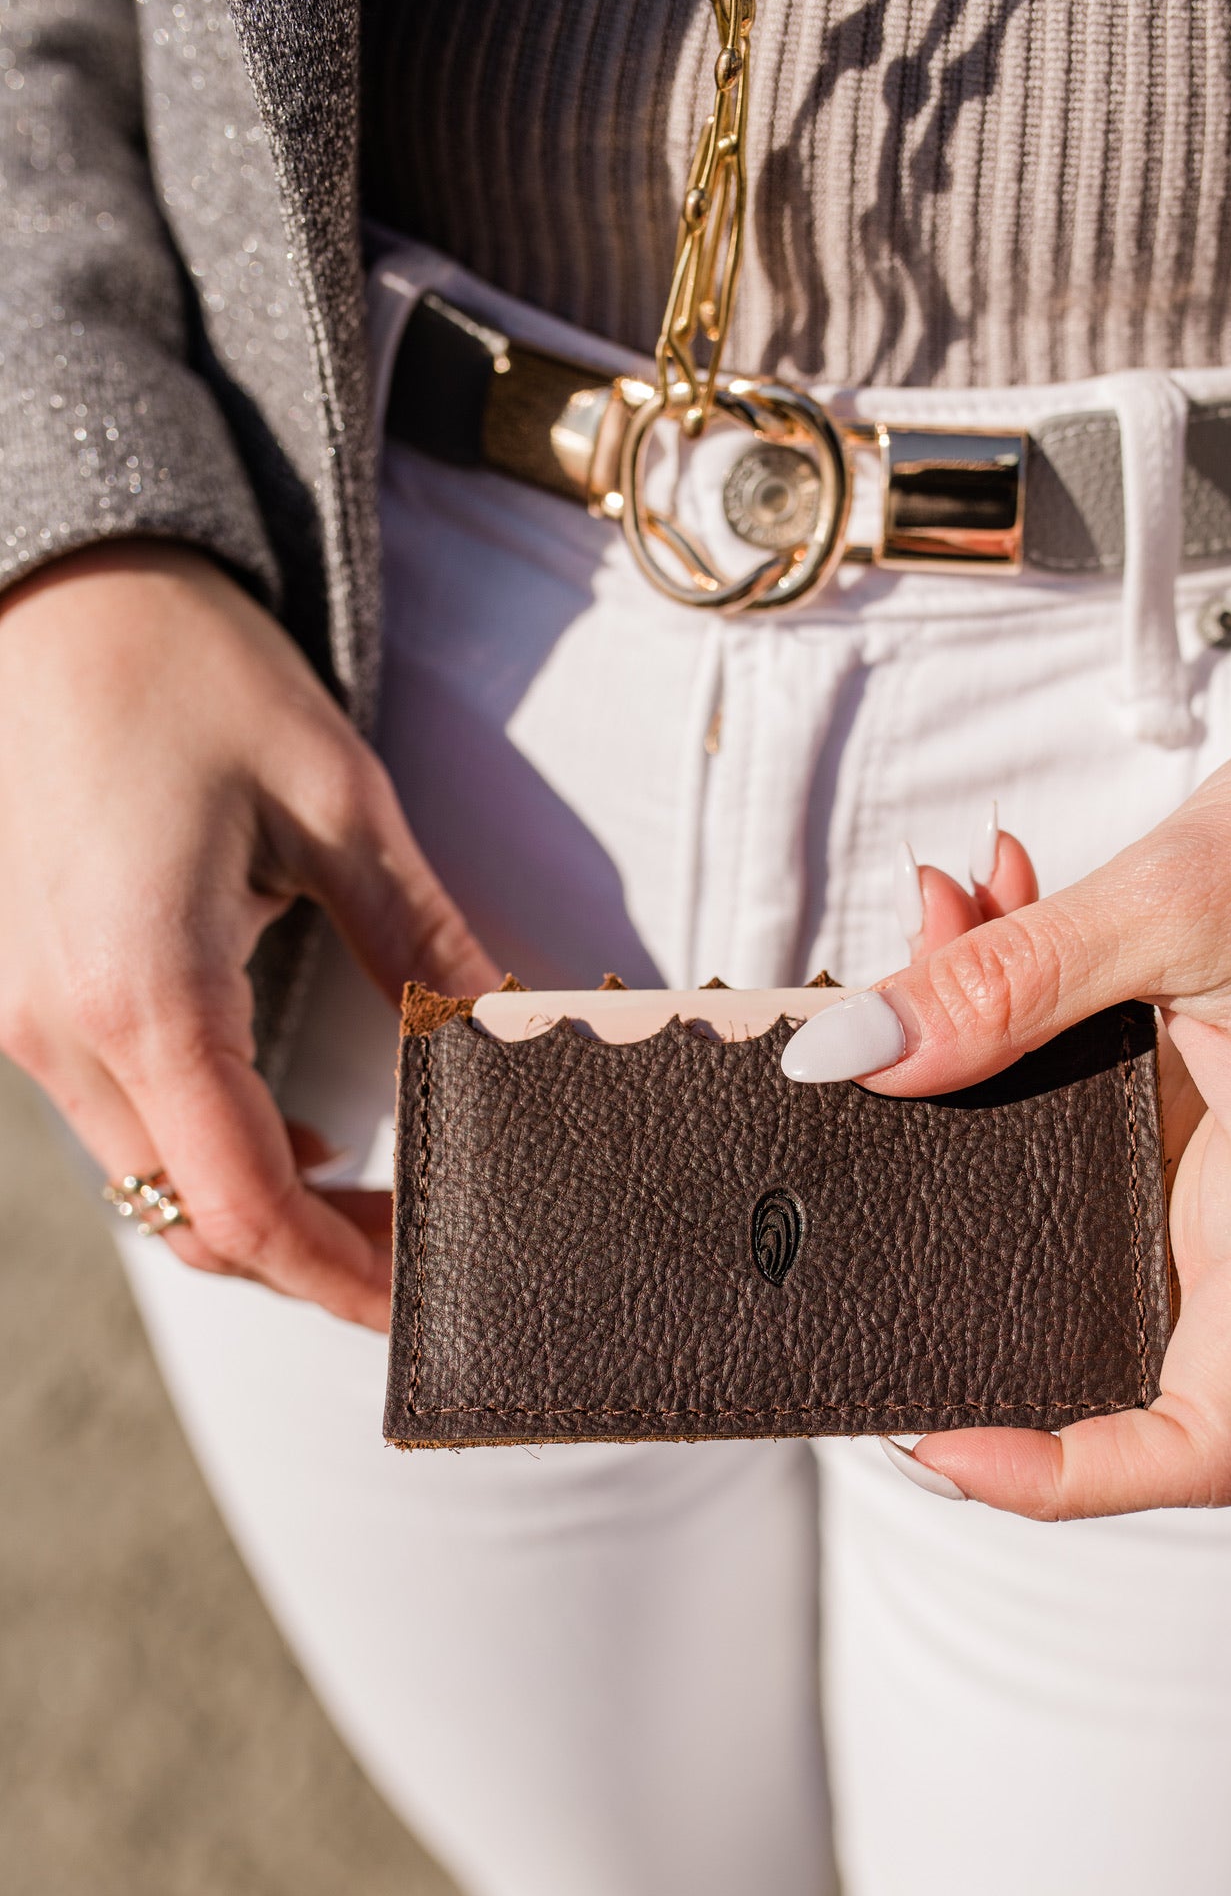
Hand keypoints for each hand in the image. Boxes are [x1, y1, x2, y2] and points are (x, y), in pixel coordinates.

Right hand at [0, 542, 497, 1328]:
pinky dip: (208, 1152)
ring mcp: (27, 1016)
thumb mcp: (340, 806)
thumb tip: (515, 1032)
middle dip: (314, 1258)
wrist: (54, 586)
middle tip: (429, 1245)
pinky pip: (119, 1120)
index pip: (247, 1207)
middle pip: (193, 1218)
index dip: (340, 1279)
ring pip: (150, 1181)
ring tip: (379, 1193)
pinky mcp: (25, 990)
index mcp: (147, 994)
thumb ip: (425, 944)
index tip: (421, 1308)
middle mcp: (64, 1029)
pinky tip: (289, 1129)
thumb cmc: (189, 674)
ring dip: (262, 1210)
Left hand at [785, 626, 1230, 1516]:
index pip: (1201, 1440)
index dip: (1064, 1476)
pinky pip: (1087, 1102)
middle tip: (863, 1130)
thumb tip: (850, 1057)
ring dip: (976, 1077)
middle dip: (958, 1238)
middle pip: (1095, 1332)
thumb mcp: (1187, 892)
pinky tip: (987, 909)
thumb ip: (1011, 984)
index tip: (934, 1436)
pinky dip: (1022, 1019)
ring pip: (1066, 1190)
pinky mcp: (1216, 1108)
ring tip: (939, 931)